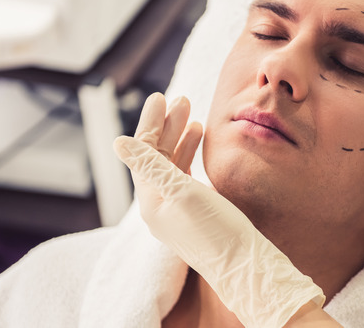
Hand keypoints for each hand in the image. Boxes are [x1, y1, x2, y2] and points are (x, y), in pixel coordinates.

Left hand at [114, 93, 328, 327]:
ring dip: (180, 139)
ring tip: (193, 116)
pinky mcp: (194, 213)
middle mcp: (159, 206)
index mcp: (150, 201)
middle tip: (181, 99)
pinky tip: (199, 142)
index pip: (143, 153)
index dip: (151, 123)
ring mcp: (176, 210)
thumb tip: (117, 142)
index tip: (162, 97)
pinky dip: (189, 155)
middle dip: (167, 126)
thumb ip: (150, 164)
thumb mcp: (182, 191)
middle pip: (156, 157)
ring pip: (171, 165)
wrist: (246, 266)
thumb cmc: (216, 230)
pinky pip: (184, 176)